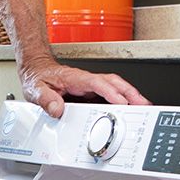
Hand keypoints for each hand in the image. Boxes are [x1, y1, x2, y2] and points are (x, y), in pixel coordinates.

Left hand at [19, 57, 149, 118]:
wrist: (35, 70)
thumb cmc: (37, 78)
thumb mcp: (35, 90)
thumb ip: (46, 100)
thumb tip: (58, 109)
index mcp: (74, 78)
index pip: (97, 83)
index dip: (110, 92)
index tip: (120, 101)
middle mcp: (85, 80)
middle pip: (113, 82)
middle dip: (130, 92)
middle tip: (143, 104)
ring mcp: (90, 85)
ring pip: (115, 86)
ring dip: (130, 95)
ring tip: (143, 106)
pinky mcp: (91, 91)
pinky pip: (110, 92)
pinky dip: (123, 98)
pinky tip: (129, 107)